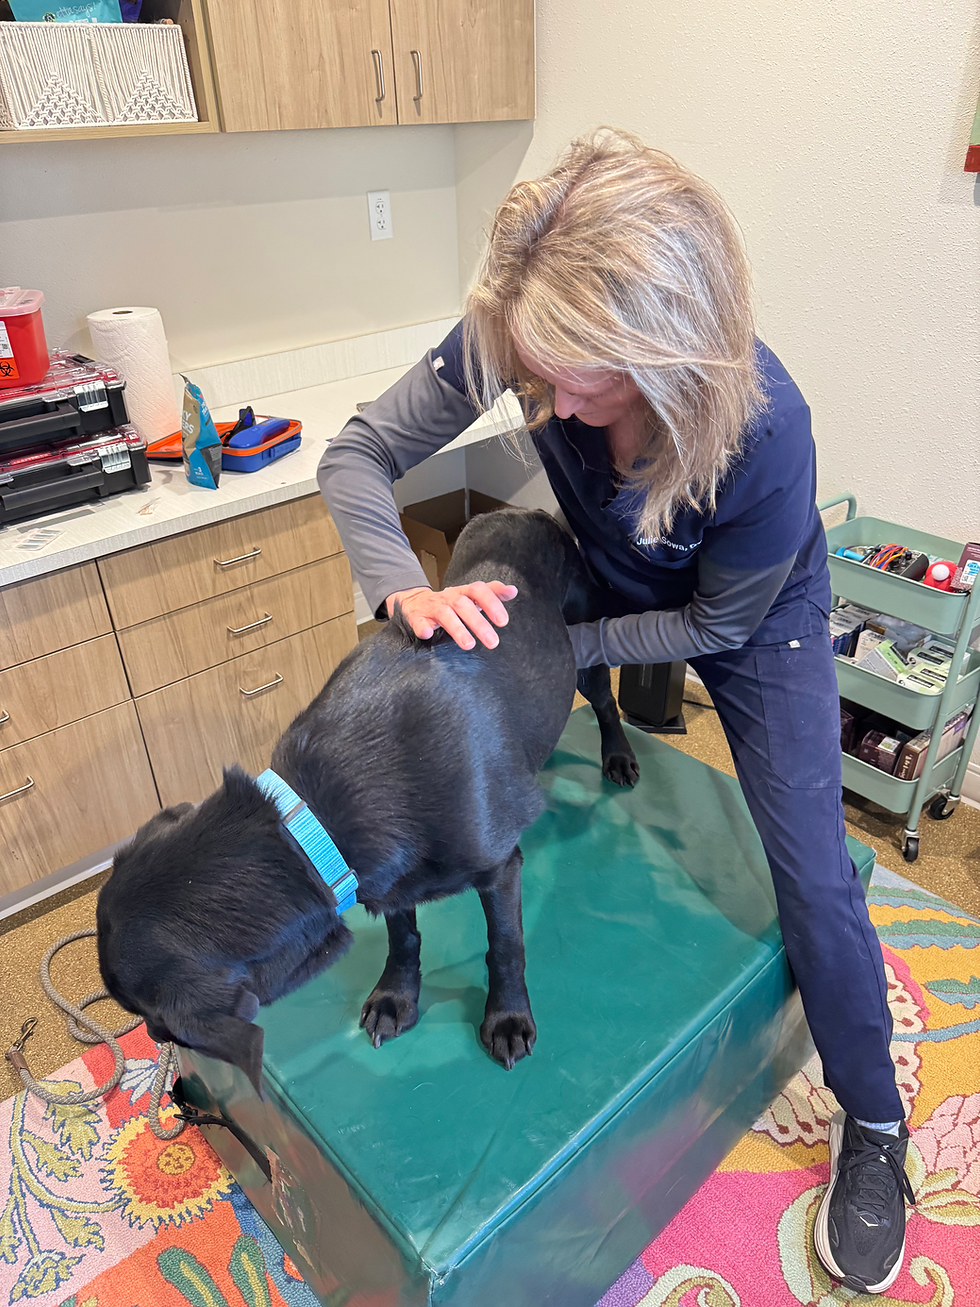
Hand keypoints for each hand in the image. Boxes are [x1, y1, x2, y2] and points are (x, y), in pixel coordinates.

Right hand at [386, 581, 517, 649]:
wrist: (416, 601)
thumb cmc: (452, 602)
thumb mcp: (472, 595)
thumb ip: (493, 593)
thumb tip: (513, 590)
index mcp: (464, 592)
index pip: (479, 591)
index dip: (491, 603)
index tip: (503, 621)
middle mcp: (449, 598)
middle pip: (464, 605)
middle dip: (478, 623)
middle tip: (493, 642)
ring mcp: (433, 607)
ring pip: (445, 615)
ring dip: (457, 629)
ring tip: (469, 645)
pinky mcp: (418, 617)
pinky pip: (418, 621)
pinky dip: (422, 627)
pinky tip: (427, 634)